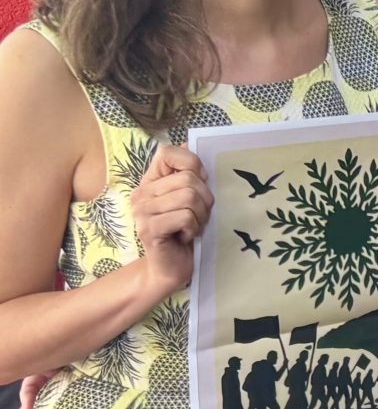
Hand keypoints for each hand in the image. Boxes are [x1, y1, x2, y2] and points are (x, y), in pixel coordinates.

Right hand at [131, 145, 210, 297]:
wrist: (171, 267)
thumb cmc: (185, 230)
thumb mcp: (191, 198)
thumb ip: (189, 173)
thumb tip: (187, 141)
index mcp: (151, 182)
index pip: (168, 152)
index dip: (192, 164)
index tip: (199, 184)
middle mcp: (141, 194)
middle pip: (188, 179)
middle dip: (205, 200)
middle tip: (197, 217)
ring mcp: (142, 211)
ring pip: (189, 197)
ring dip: (200, 216)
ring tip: (192, 227)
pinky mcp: (148, 229)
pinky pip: (185, 216)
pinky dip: (193, 228)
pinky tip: (184, 236)